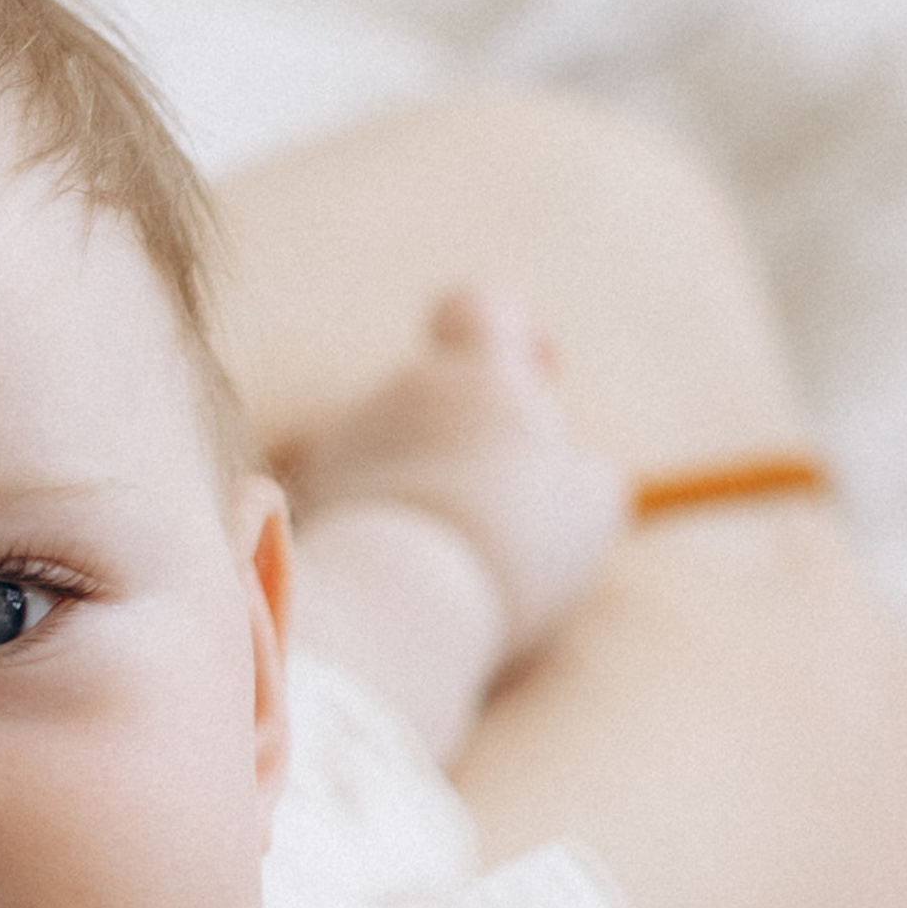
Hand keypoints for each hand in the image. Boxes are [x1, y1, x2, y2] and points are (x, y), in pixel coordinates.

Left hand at [280, 289, 627, 658]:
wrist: (403, 598)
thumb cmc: (514, 545)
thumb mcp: (586, 516)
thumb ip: (587, 482)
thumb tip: (584, 476)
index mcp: (476, 372)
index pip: (478, 309)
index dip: (509, 331)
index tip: (540, 371)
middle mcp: (407, 389)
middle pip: (447, 391)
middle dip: (481, 441)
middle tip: (518, 515)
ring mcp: (356, 436)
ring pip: (410, 449)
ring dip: (442, 489)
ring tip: (470, 560)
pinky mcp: (319, 491)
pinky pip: (373, 493)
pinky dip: (401, 522)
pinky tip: (422, 574)